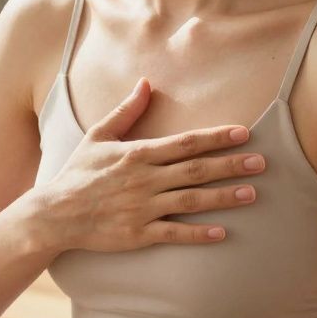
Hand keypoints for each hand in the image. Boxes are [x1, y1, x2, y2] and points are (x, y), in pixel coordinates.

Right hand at [38, 77, 266, 253]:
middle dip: (231, 165)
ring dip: (223, 197)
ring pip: (191, 200)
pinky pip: (174, 233)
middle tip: (261, 162)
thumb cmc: (77, 173)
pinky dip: (198, 234)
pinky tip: (221, 233)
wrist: (54, 214)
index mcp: (138, 154)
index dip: (216, 137)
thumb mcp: (98, 137)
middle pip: (196, 170)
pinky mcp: (138, 233)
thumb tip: (146, 84)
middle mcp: (144, 180)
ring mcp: (142, 208)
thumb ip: (126, 111)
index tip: (243, 132)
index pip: (185, 143)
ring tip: (252, 194)